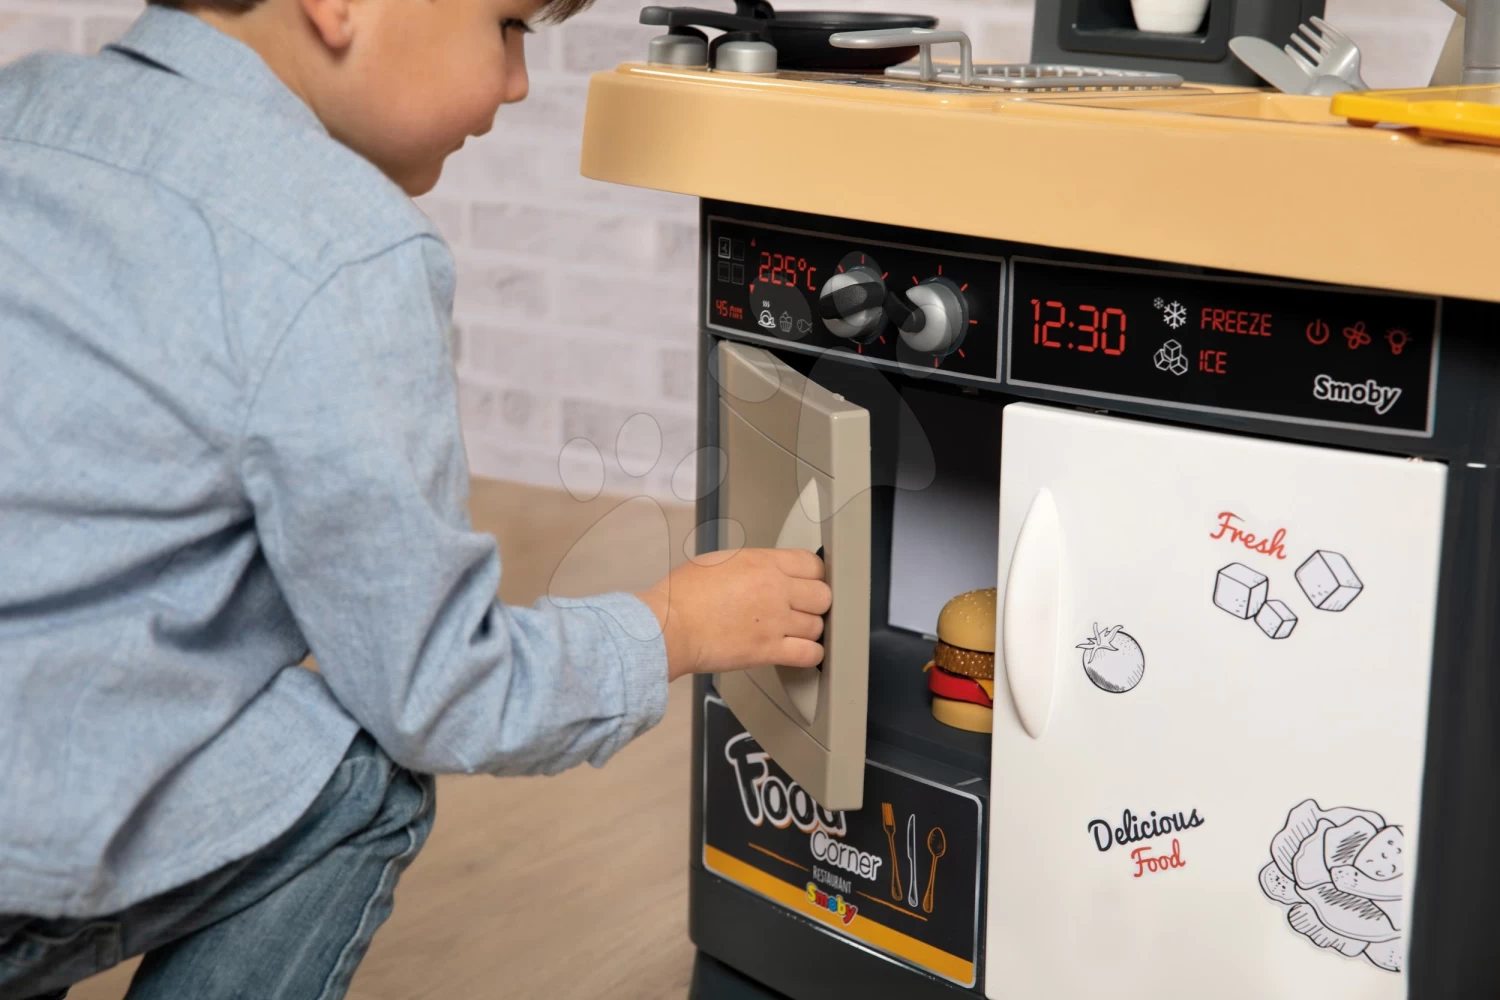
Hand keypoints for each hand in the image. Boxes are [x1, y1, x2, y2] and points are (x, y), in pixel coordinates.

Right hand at [635, 548, 832, 681]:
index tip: (809, 583)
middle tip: (803, 609)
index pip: (813, 564)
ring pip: (818, 626)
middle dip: (815, 603)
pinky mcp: (768, 650)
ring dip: (810, 630)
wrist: (669, 626)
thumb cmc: (682, 596)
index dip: (814, 576)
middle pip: (823, 595)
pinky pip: (810, 654)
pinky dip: (810, 655)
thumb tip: (764, 572)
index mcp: (762, 562)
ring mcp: (774, 621)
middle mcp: (774, 588)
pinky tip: (800, 652)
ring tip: (796, 632)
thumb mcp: (719, 561)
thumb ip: (751, 565)